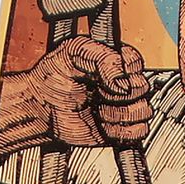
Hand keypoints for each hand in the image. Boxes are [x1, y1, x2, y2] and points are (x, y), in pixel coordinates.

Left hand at [0, 37, 150, 154]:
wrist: (40, 106)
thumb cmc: (55, 75)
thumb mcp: (74, 51)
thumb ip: (103, 57)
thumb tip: (123, 79)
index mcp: (115, 61)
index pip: (136, 62)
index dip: (126, 70)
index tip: (107, 75)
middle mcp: (122, 84)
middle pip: (143, 87)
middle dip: (120, 93)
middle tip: (98, 92)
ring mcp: (122, 107)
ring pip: (143, 110)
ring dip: (119, 112)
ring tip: (97, 109)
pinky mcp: (119, 130)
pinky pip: (139, 132)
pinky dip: (123, 130)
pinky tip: (103, 124)